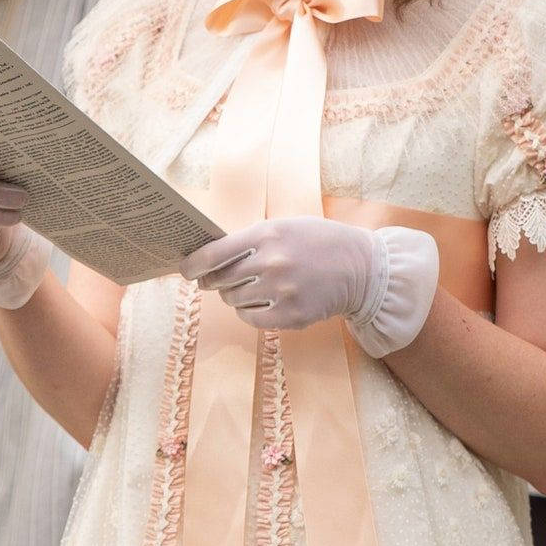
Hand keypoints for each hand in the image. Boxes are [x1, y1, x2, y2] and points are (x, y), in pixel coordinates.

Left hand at [183, 216, 379, 333]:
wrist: (361, 268)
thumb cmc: (317, 243)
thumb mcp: (284, 227)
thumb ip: (248, 240)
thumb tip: (209, 257)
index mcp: (267, 235)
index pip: (213, 254)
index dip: (193, 264)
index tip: (184, 270)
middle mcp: (272, 263)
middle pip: (220, 280)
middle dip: (216, 281)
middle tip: (222, 279)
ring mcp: (282, 291)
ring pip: (234, 300)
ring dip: (235, 296)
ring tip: (253, 287)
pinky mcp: (292, 316)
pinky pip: (251, 318)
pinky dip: (250, 312)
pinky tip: (262, 302)